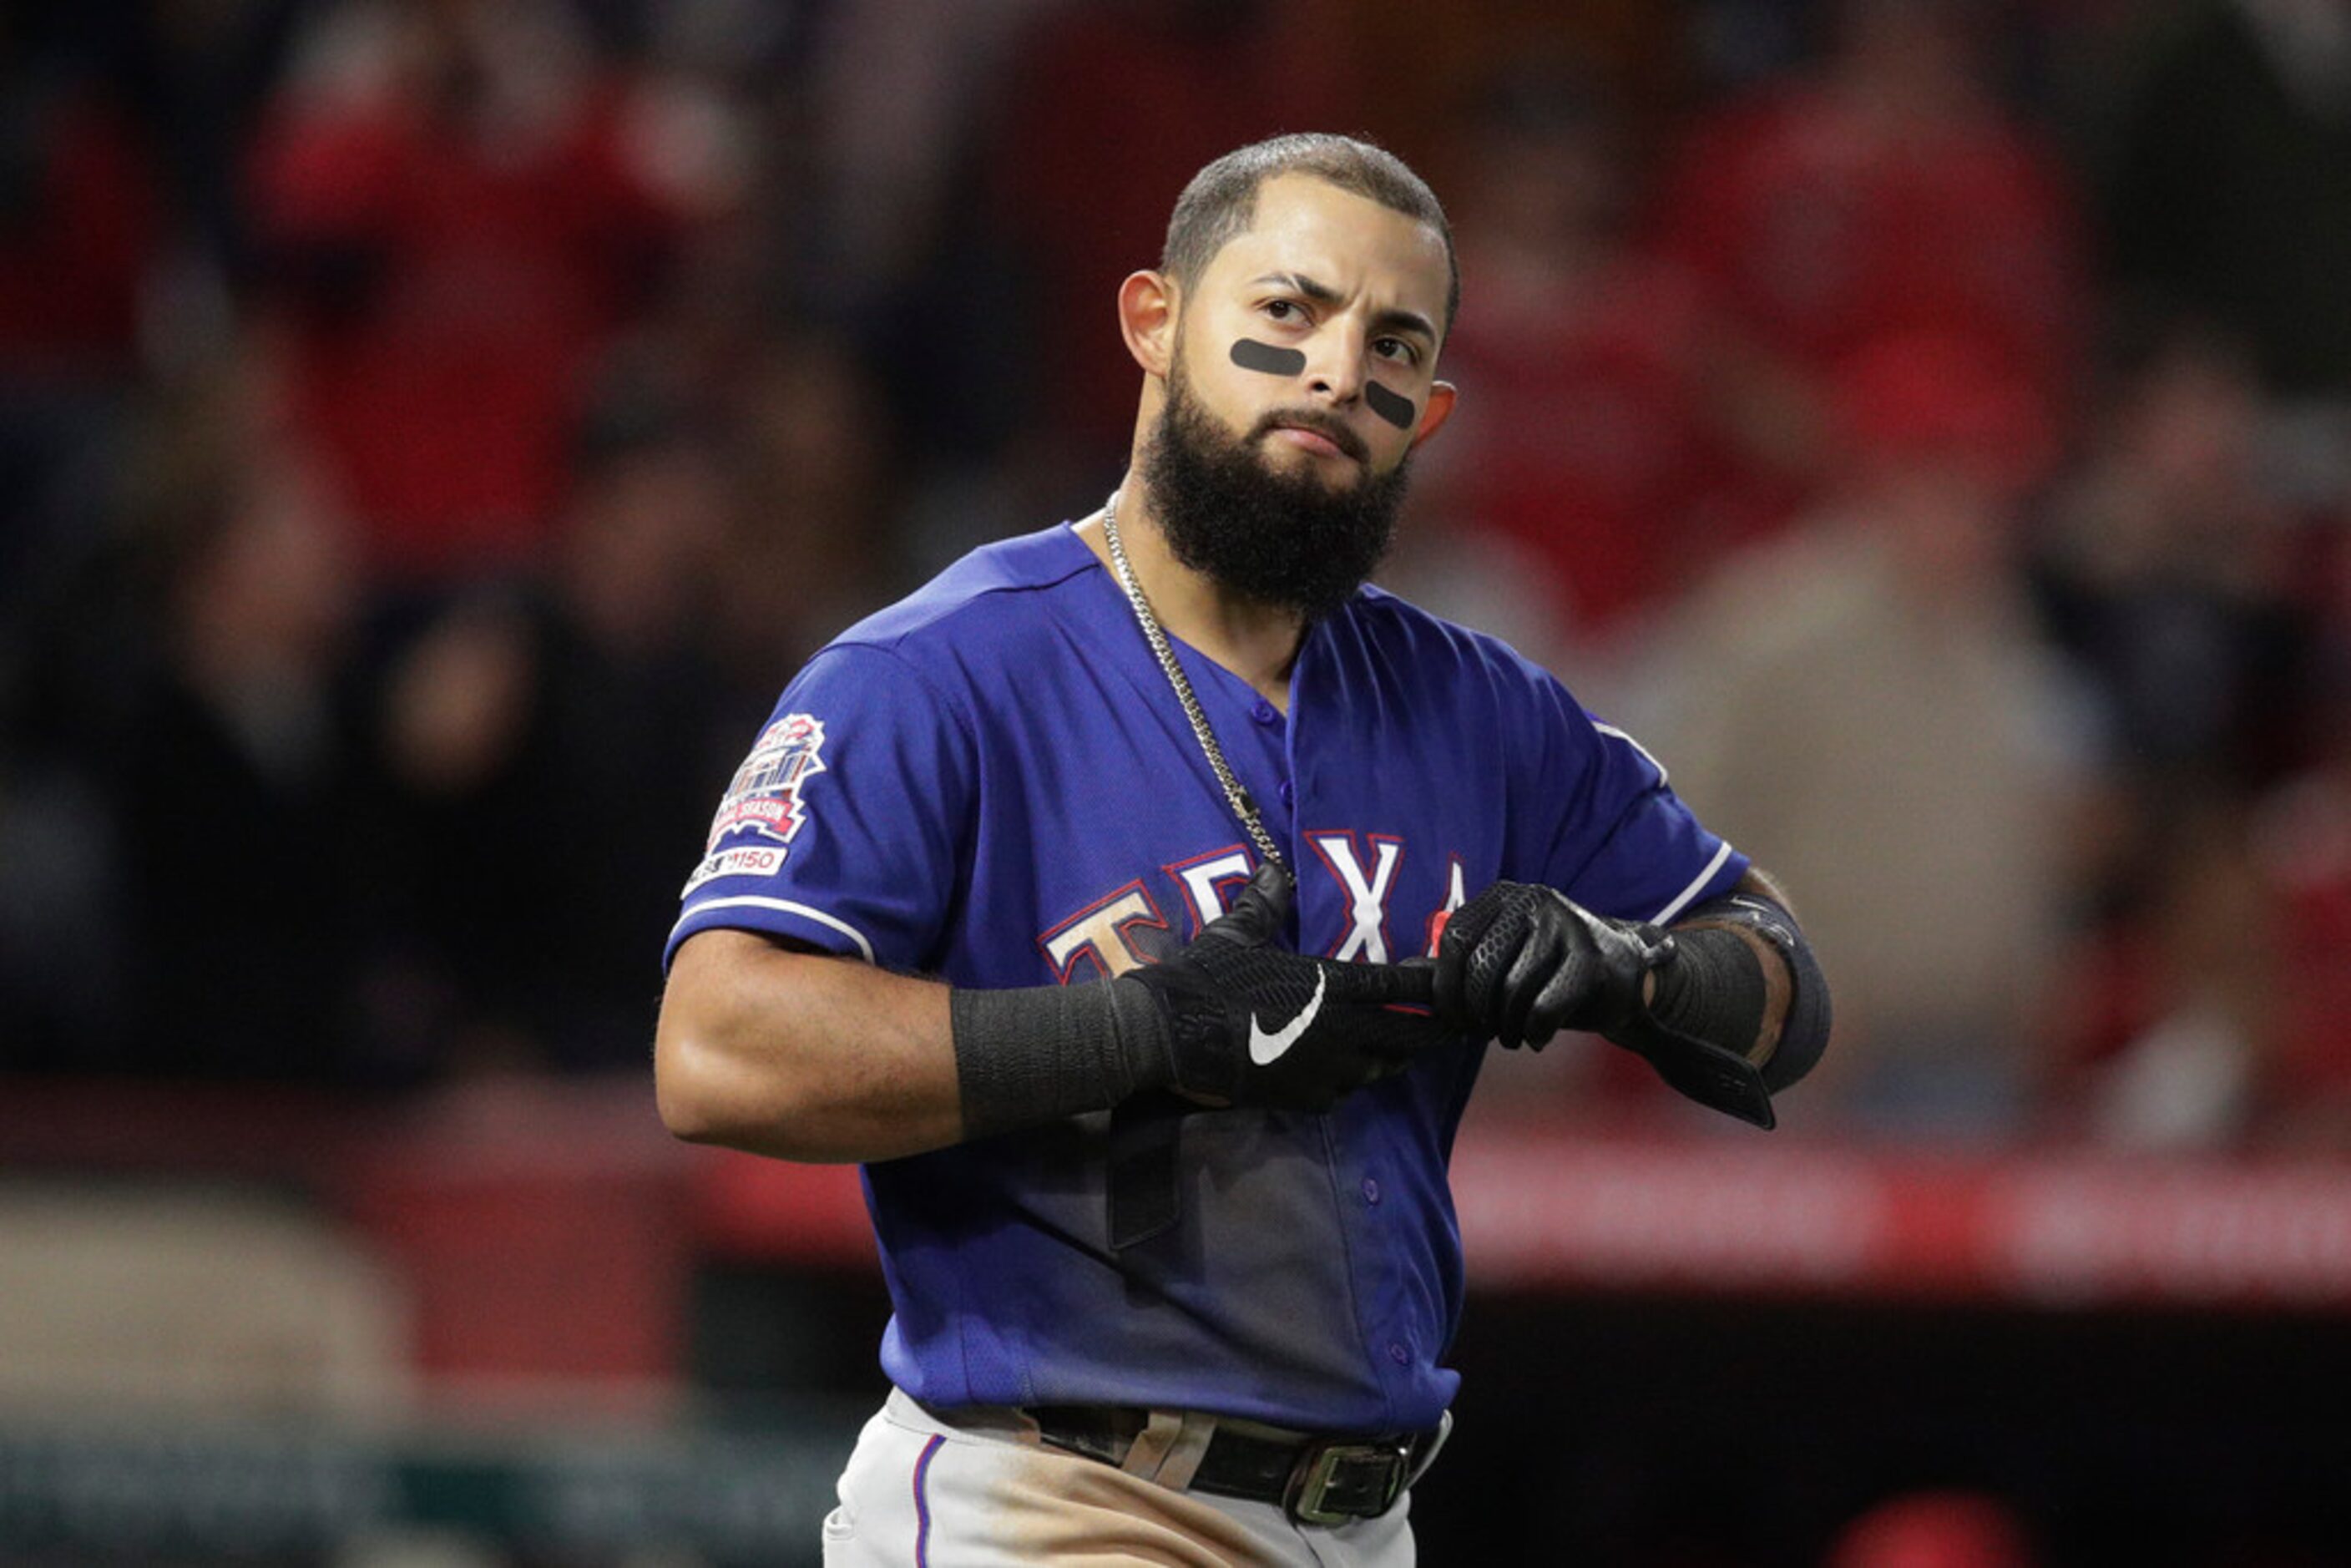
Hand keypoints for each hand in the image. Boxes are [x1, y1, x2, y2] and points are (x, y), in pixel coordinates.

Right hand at [1120, 862, 1449, 1109]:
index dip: (1426, 984)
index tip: (1444, 980)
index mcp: (1327, 985)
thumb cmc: (1204, 979)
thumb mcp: (1234, 935)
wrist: (1171, 1037)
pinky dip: (1353, 1079)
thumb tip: (1273, 871)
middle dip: (1430, 1029)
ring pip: (1381, 1066)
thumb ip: (1263, 906)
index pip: (1396, 985)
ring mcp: (1326, 1069)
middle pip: (1406, 1034)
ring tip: (1402, 1045)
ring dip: (1393, 1055)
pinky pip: (1346, 1090)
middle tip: (1448, 1024)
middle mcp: (1339, 1030)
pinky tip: (1348, 1070)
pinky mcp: (1307, 1098)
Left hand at [1432, 881, 1671, 1049]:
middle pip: (1479, 967)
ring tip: (1514, 1033)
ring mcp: (1565, 924)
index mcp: (1502, 896)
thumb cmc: (1548, 973)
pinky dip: (1535, 1032)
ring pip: (1511, 991)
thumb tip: (1403, 974)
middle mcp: (1532, 899)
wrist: (1621, 978)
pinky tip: (1539, 1035)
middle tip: (1486, 1031)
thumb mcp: (1500, 960)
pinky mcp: (1591, 958)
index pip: (1455, 939)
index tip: (1454, 1017)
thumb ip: (1455, 965)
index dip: (1447, 987)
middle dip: (1476, 1012)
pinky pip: (1543, 1008)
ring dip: (1506, 1027)